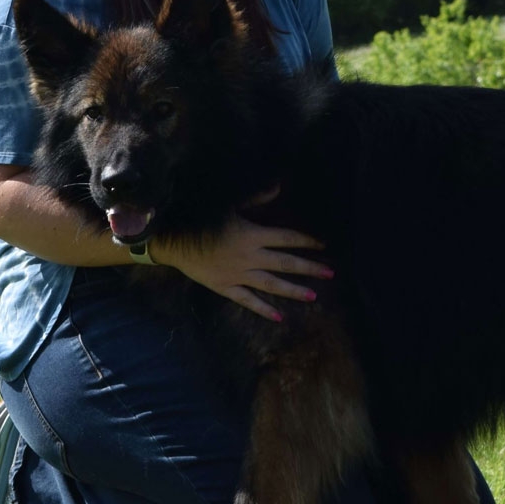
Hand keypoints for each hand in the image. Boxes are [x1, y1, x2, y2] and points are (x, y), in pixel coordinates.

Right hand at [154, 212, 331, 321]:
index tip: (323, 245)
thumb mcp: (229, 206)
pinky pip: (248, 301)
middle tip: (330, 272)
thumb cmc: (202, 220)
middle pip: (285, 263)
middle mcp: (250, 257)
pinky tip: (279, 317)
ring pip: (272, 285)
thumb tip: (278, 186)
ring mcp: (239, 275)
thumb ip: (255, 199)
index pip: (287, 238)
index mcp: (252, 235)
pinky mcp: (226, 288)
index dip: (306, 241)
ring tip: (314, 296)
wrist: (174, 242)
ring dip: (294, 290)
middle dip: (310, 267)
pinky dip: (263, 309)